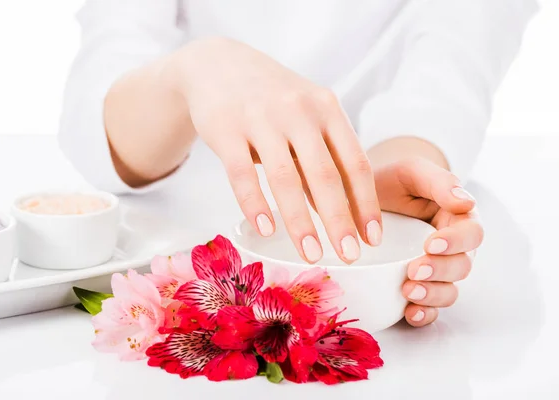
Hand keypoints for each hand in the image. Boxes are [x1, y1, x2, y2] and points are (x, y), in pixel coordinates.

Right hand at [174, 37, 381, 263]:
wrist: (217, 65)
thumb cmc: (271, 98)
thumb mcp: (305, 115)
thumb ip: (319, 159)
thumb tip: (339, 213)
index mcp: (326, 109)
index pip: (355, 162)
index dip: (366, 203)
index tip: (372, 238)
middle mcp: (298, 112)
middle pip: (324, 174)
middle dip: (339, 220)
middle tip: (349, 256)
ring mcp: (261, 119)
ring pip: (285, 178)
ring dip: (300, 222)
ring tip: (311, 254)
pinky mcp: (226, 130)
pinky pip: (242, 174)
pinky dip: (255, 205)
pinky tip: (266, 230)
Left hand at [373, 157, 483, 326]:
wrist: (359, 197)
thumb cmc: (392, 182)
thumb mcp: (412, 172)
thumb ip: (439, 182)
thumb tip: (466, 202)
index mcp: (458, 219)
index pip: (471, 234)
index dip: (456, 242)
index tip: (432, 244)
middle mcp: (451, 248)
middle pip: (461, 267)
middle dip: (440, 271)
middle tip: (414, 270)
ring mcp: (434, 270)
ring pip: (448, 290)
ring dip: (432, 296)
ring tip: (408, 291)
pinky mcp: (416, 286)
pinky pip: (428, 307)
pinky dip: (423, 314)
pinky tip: (409, 314)